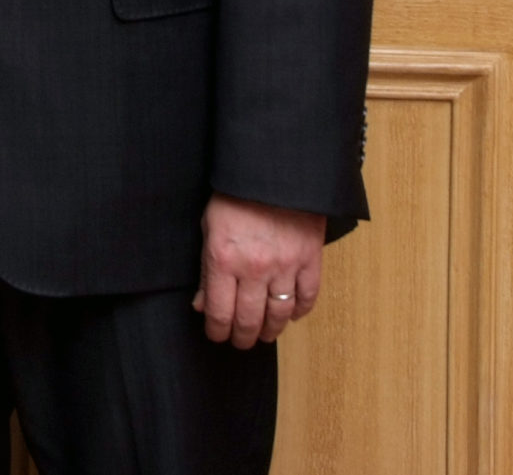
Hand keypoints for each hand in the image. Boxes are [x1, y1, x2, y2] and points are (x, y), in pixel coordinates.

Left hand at [193, 194, 326, 347]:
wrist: (273, 171)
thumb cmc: (235, 195)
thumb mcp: (208, 228)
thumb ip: (205, 269)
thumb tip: (202, 305)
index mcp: (223, 259)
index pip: (219, 311)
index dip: (217, 331)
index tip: (217, 336)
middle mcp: (254, 268)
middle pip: (248, 319)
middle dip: (241, 337)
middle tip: (240, 342)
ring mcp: (285, 266)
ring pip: (279, 315)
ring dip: (270, 330)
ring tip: (263, 335)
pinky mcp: (310, 260)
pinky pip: (307, 298)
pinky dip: (299, 312)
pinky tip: (290, 316)